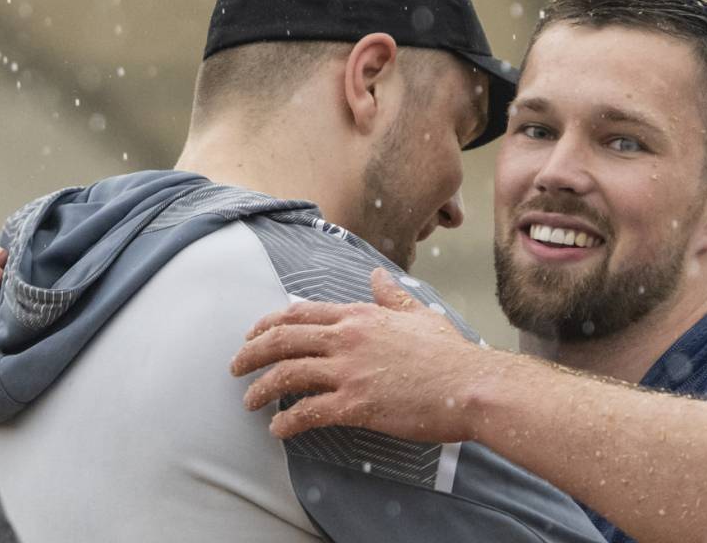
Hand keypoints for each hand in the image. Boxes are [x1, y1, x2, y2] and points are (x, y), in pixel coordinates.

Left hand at [232, 268, 498, 441]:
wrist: (471, 385)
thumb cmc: (450, 354)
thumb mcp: (420, 315)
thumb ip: (393, 296)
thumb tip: (377, 275)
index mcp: (360, 315)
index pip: (299, 313)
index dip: (267, 324)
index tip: (252, 336)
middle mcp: (348, 338)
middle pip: (282, 339)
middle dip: (250, 354)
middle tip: (235, 368)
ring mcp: (349, 371)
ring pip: (287, 375)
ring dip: (260, 390)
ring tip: (248, 402)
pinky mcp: (355, 404)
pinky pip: (308, 413)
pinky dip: (287, 423)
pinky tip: (278, 431)